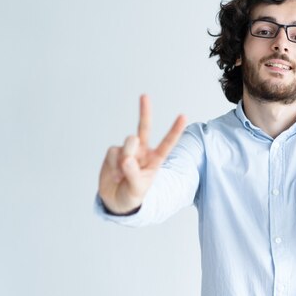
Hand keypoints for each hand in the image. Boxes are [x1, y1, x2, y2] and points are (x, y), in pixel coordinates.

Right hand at [98, 95, 186, 213]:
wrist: (116, 200)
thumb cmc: (132, 194)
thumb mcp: (137, 189)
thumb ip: (134, 174)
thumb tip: (126, 158)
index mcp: (155, 159)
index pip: (167, 143)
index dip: (175, 130)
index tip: (183, 116)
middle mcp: (142, 151)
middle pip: (144, 128)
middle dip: (144, 112)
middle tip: (144, 96)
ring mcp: (128, 150)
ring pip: (127, 143)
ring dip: (124, 159)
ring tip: (122, 176)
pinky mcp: (113, 152)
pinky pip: (113, 152)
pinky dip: (112, 165)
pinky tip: (114, 174)